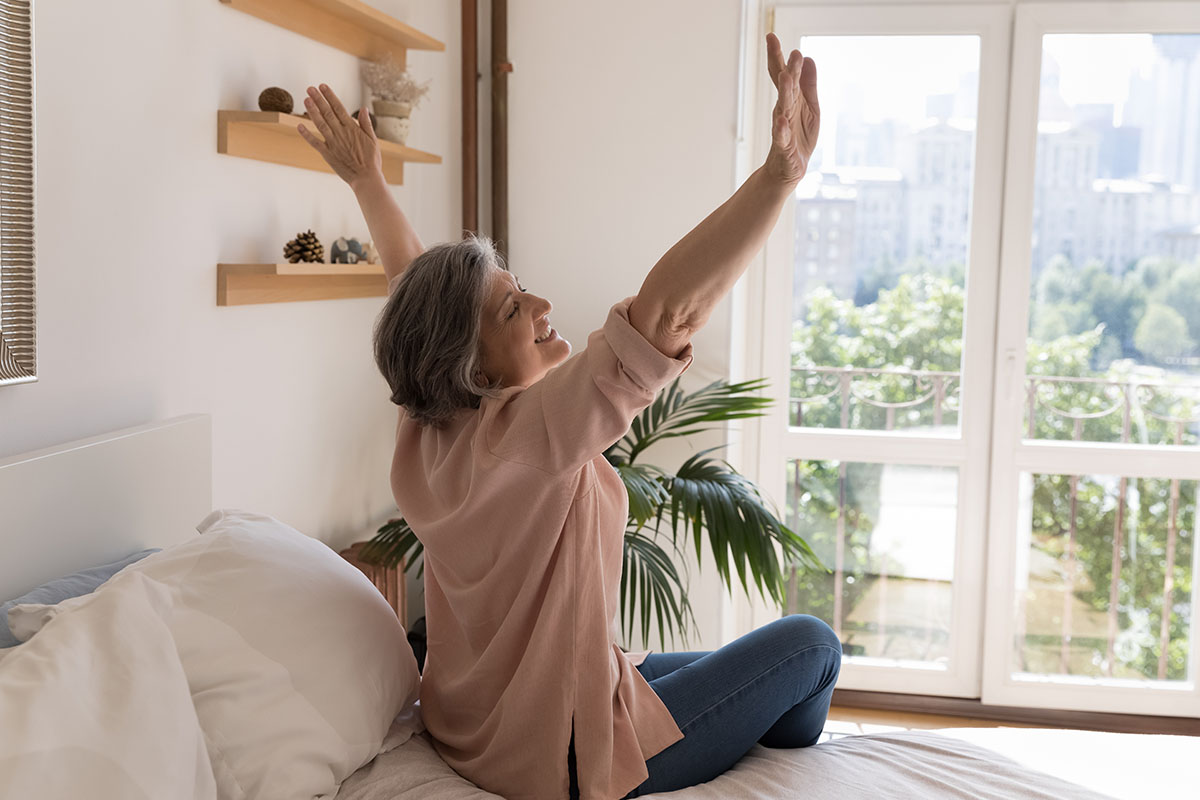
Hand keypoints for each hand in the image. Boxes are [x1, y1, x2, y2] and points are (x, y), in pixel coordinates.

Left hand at [297, 84, 382, 187]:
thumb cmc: (371, 161)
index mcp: (352, 128)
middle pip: (327, 113)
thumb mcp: (373, 140)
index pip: (339, 108)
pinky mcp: (328, 154)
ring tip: (305, 100)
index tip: (323, 86)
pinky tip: (299, 125)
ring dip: (312, 112)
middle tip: (310, 88)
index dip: (330, 96)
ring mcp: (333, 143)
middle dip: (318, 99)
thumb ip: (366, 124)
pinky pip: (315, 143)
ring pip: (320, 124)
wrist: (366, 179)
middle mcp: (341, 133)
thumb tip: (363, 108)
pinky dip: (307, 134)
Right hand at [762, 33, 818, 185]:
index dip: (777, 56)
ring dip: (784, 93)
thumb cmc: (799, 137)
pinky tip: (781, 121)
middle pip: (784, 87)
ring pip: (783, 108)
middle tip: (791, 52)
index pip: (781, 74)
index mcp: (791, 99)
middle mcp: (784, 110)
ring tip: (786, 77)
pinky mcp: (784, 147)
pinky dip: (781, 130)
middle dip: (787, 69)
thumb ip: (809, 84)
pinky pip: (781, 138)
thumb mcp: (810, 107)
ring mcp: (782, 128)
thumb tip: (808, 58)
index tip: (770, 36)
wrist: (789, 170)